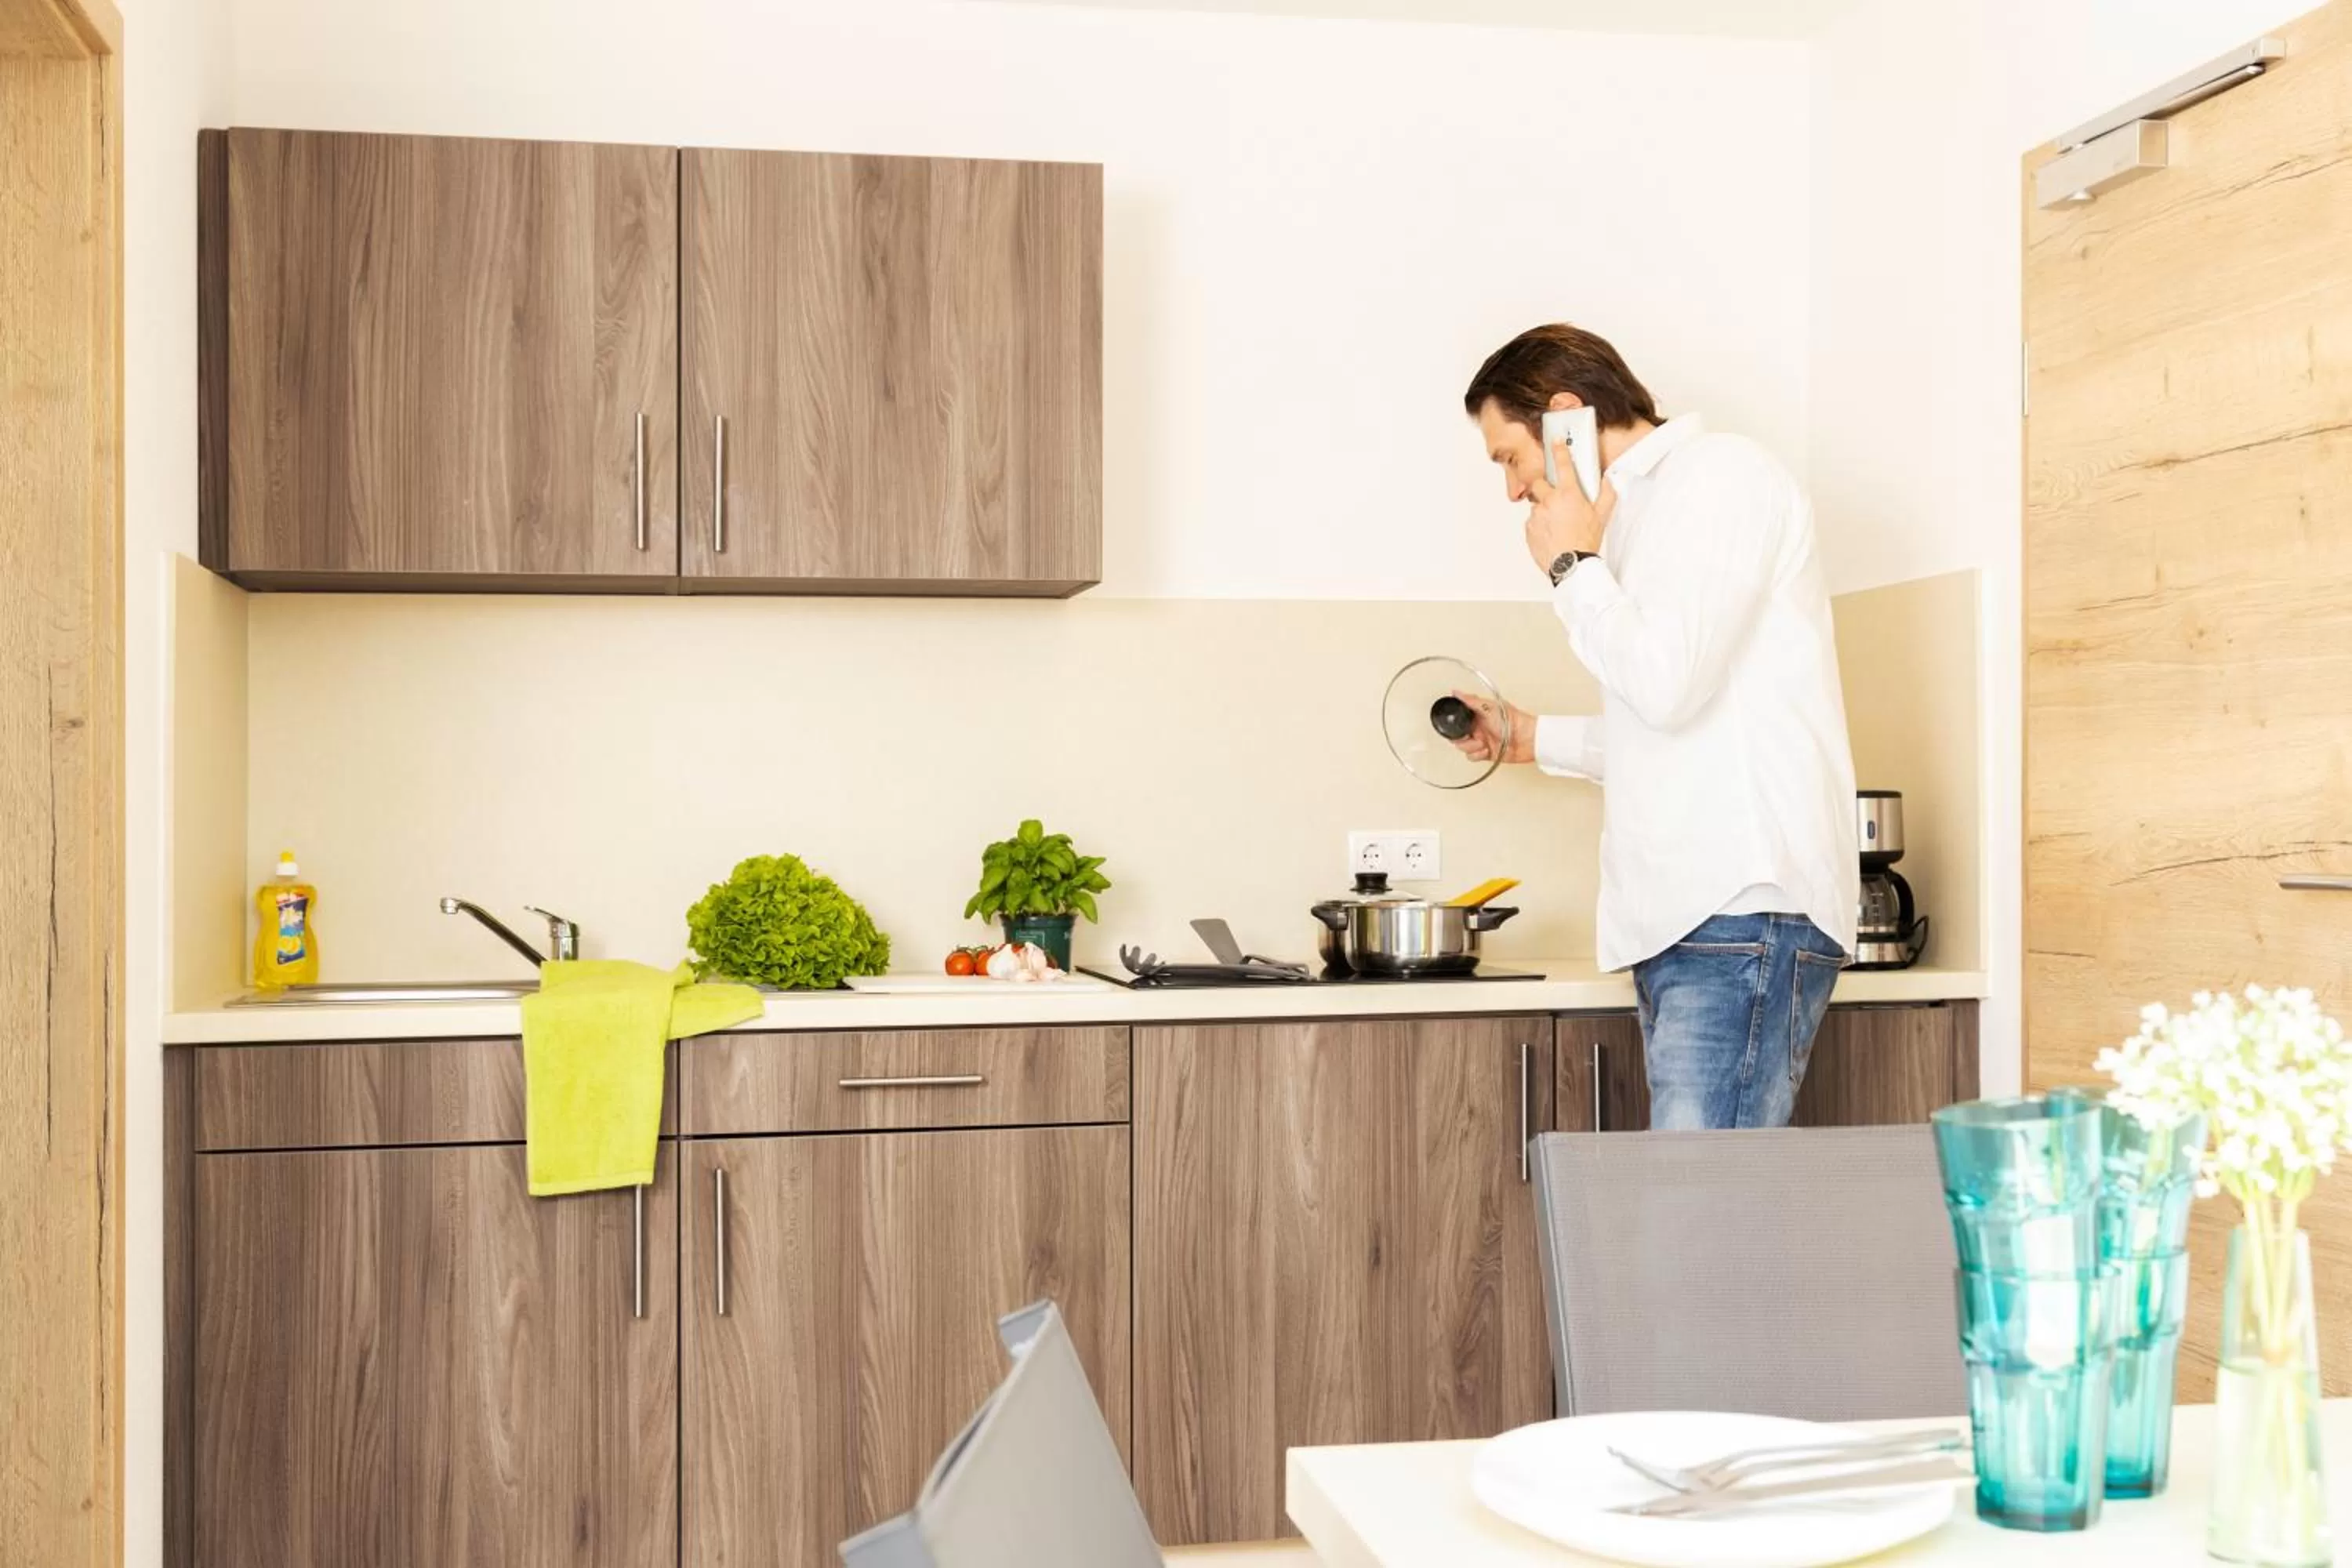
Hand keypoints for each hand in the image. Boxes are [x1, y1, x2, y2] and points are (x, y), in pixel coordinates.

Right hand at [1448, 690, 1535, 765]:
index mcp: (1477, 715)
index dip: (1453, 723)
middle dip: (1461, 738)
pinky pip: (1471, 757)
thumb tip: (1456, 692)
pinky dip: (1477, 754)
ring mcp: (1481, 741)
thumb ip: (1470, 700)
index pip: (1457, 719)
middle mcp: (1477, 728)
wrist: (1526, 740)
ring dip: (1471, 746)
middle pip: (1457, 736)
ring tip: (1482, 743)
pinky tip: (1486, 750)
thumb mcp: (1488, 708)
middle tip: (1470, 736)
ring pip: (1463, 747)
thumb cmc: (1512, 721)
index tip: (1456, 725)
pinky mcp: (1485, 753)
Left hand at [1525, 440, 1616, 575]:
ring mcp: (1536, 515)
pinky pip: (1532, 523)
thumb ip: (1606, 494)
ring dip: (1545, 511)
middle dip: (1544, 487)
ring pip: (1537, 506)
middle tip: (1556, 499)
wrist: (1571, 565)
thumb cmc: (1585, 541)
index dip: (1559, 451)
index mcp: (1568, 494)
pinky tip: (1551, 535)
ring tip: (1558, 526)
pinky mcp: (1528, 529)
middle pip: (1539, 484)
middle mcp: (1549, 501)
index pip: (1563, 465)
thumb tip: (1609, 481)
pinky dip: (1539, 526)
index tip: (1555, 442)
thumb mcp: (1602, 516)